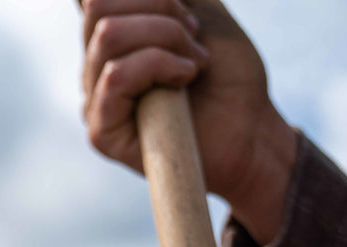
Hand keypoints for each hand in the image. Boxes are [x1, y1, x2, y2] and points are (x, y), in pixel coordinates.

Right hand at [81, 0, 297, 242]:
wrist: (250, 131)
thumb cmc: (228, 75)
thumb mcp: (199, 10)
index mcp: (113, 36)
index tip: (190, 18)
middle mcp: (96, 65)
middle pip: (98, 6)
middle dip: (159, 10)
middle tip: (195, 37)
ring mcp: (96, 99)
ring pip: (108, 36)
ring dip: (164, 38)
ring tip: (196, 63)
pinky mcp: (103, 133)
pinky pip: (115, 77)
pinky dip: (156, 65)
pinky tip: (185, 78)